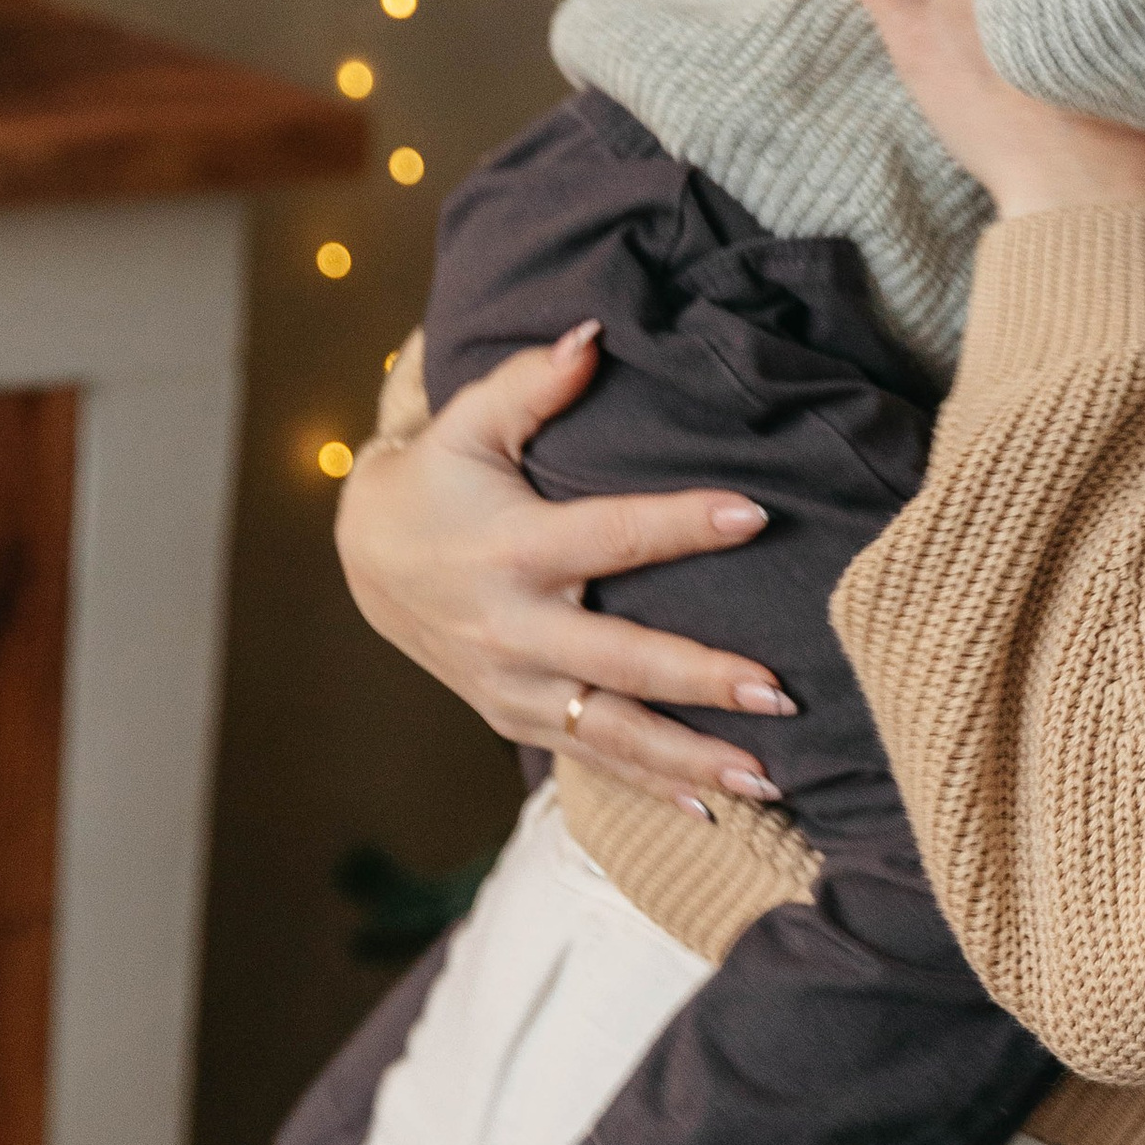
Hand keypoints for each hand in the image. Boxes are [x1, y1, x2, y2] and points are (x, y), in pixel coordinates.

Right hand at [335, 327, 795, 816]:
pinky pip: (588, 758)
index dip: (683, 522)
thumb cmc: (436, 478)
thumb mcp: (470, 423)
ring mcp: (512, 684)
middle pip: (621, 662)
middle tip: (780, 695)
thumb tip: (594, 335)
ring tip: (768, 778)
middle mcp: (514, 628)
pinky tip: (713, 810)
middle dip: (702, 682)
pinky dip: (650, 787)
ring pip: (609, 732)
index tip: (755, 512)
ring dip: (690, 760)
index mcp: (514, 548)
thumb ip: (532, 383)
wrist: (365, 556)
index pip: (613, 535)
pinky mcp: (512, 716)